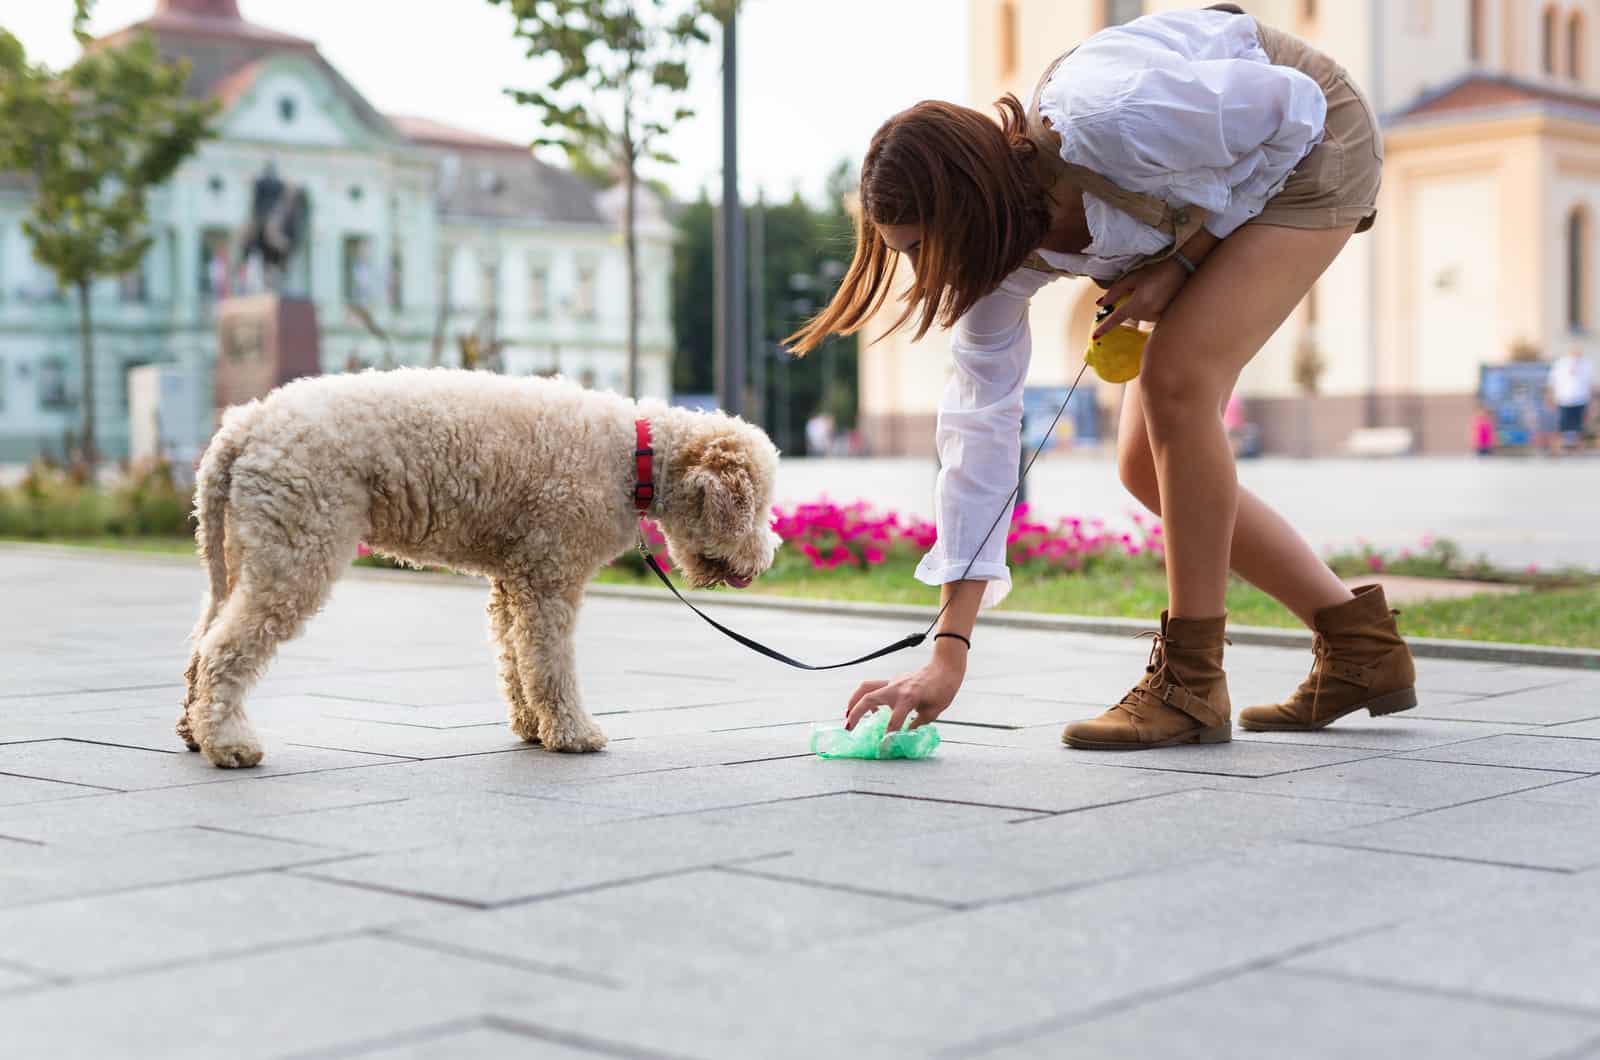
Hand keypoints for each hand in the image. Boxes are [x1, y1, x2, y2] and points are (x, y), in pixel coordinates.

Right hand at [844, 648, 967, 734]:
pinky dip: (866, 697)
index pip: (894, 722)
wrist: (944, 668)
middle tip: (848, 728)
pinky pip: (874, 687)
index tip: (882, 749)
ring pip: (865, 687)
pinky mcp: (892, 681)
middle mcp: (896, 688)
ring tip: (848, 715)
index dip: (887, 737)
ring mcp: (892, 682)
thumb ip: (915, 725)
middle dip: (856, 714)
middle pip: (868, 699)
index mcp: (909, 698)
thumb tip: (903, 737)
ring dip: (853, 700)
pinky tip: (870, 710)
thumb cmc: (942, 690)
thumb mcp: (932, 713)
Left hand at [1093, 259, 1188, 336]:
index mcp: (1138, 302)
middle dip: (1130, 305)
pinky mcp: (1166, 317)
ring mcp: (1158, 316)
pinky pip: (1151, 316)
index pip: (1117, 318)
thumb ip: (1116, 291)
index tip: (1095, 336)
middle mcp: (1148, 312)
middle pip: (1130, 316)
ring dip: (1141, 307)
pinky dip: (1150, 308)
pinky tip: (1158, 296)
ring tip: (1152, 291)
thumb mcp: (1133, 277)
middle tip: (1141, 289)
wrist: (1183, 269)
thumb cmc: (1157, 271)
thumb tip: (1102, 303)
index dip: (1105, 327)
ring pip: (1140, 317)